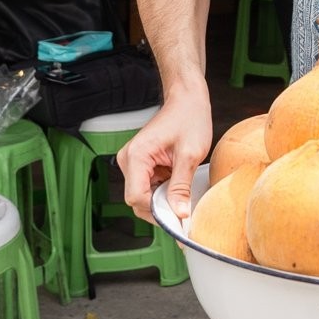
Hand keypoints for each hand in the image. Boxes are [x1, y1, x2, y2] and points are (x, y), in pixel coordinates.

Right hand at [117, 87, 213, 224]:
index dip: (157, 212)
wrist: (187, 100)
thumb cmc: (189, 119)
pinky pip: (148, 187)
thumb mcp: (189, 155)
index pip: (136, 197)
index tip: (178, 219)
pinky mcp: (141, 164)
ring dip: (162, 200)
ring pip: (143, 196)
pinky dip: (162, 192)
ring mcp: (132, 162)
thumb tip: (179, 214)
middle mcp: (128, 160)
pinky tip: (177, 185)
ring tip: (182, 193)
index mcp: (136, 156)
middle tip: (183, 210)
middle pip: (137, 200)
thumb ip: (181, 187)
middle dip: (159, 208)